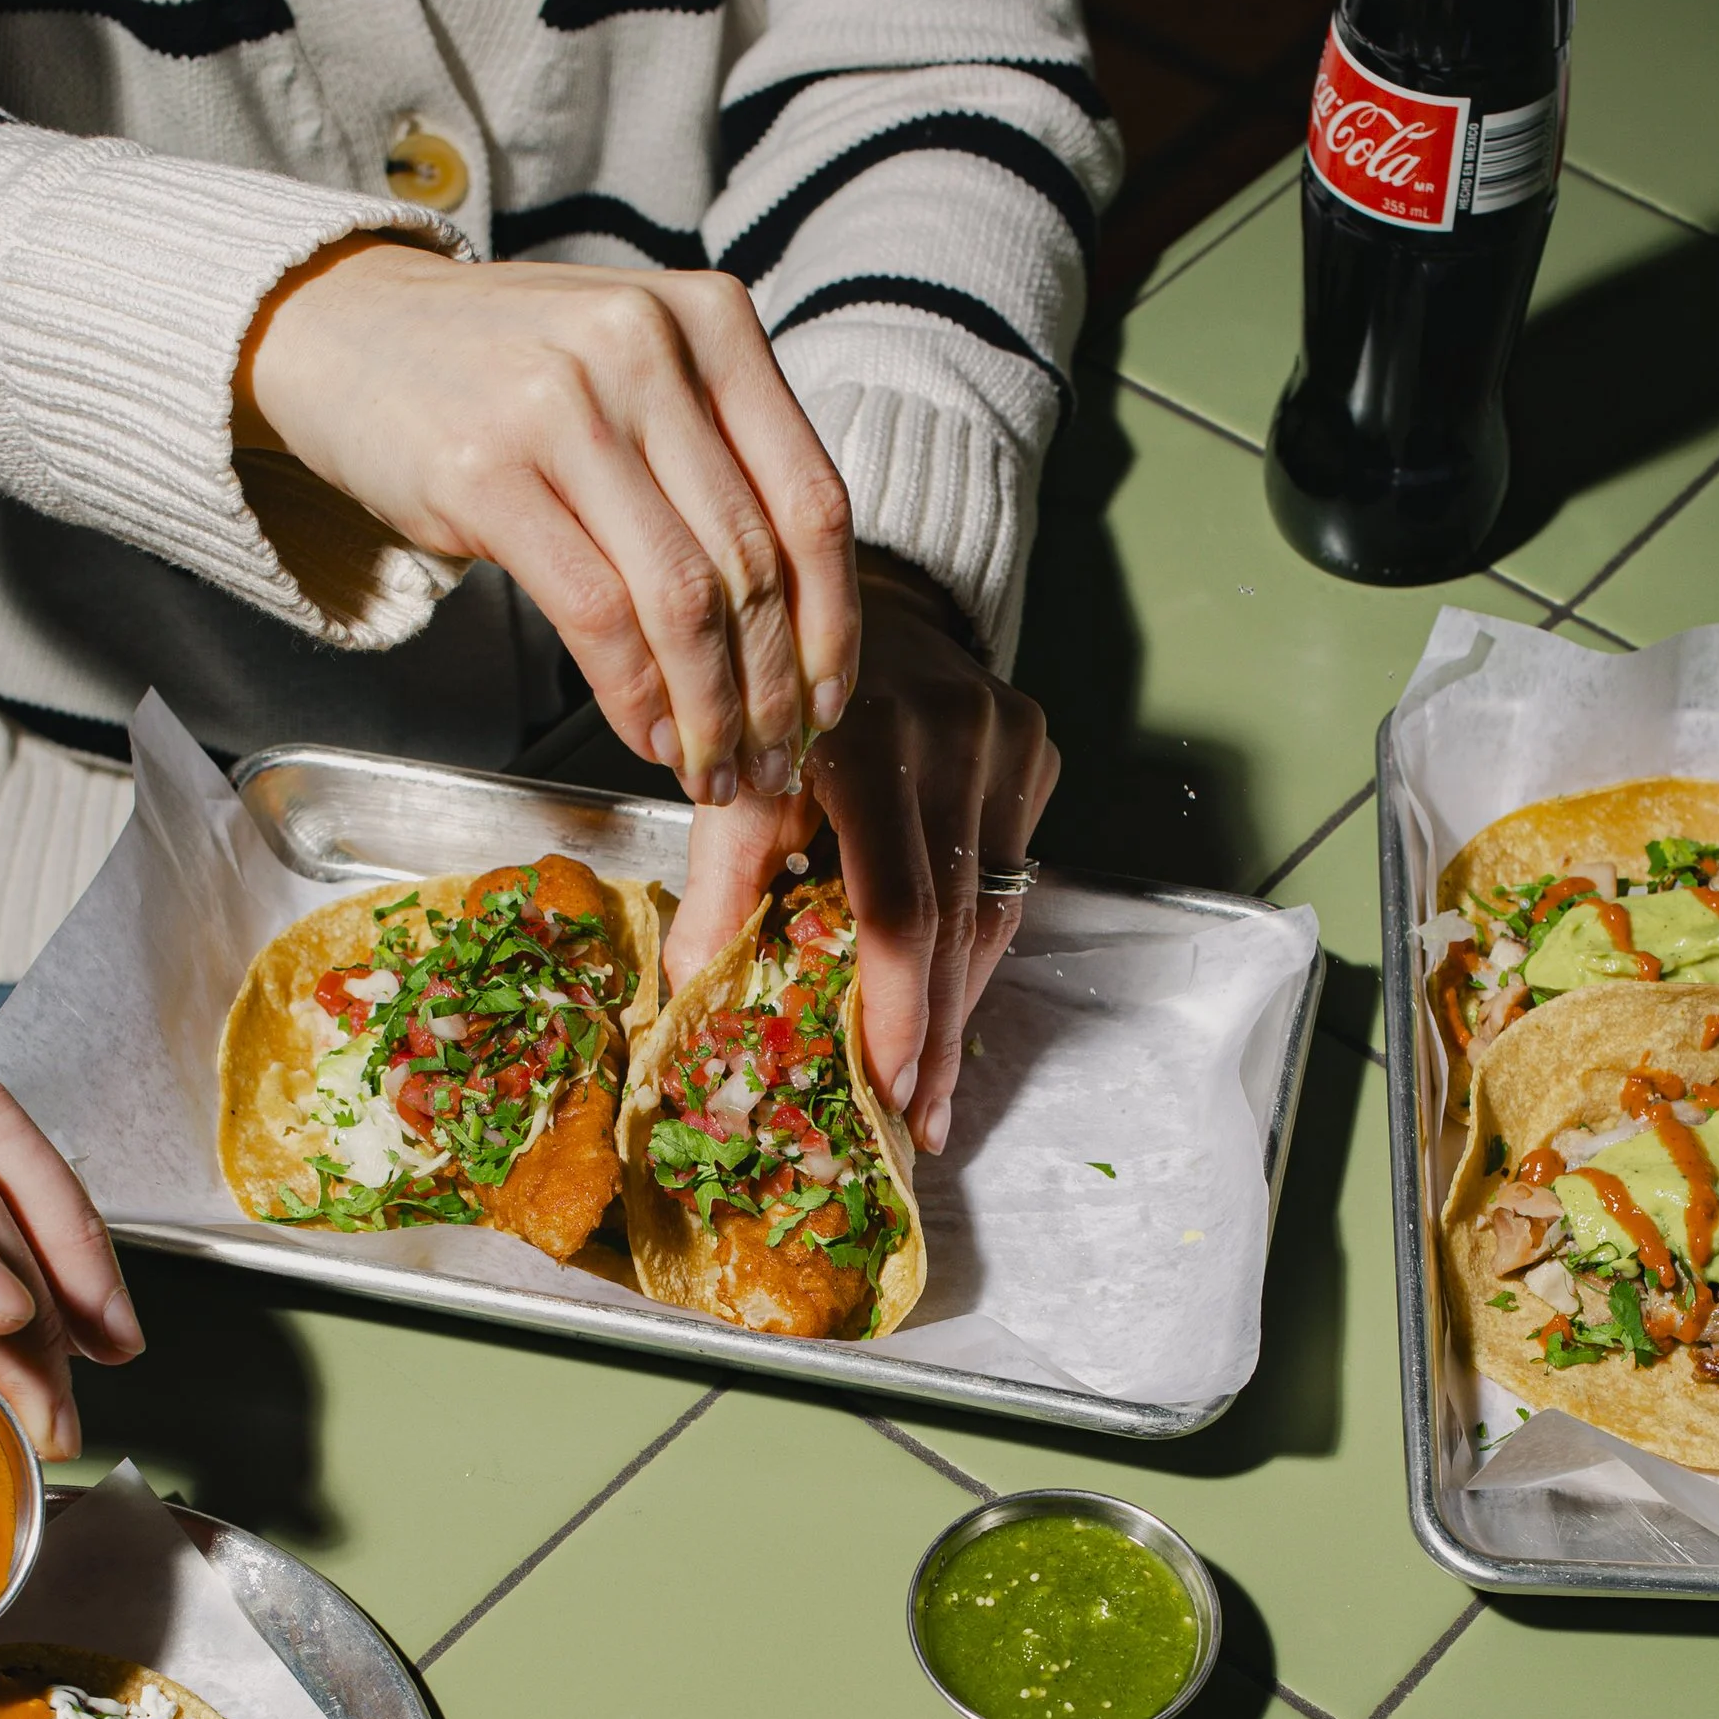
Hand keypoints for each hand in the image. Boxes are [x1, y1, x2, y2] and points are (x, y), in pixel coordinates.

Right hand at [235, 241, 859, 807]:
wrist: (347, 328)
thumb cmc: (506, 374)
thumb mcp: (635, 376)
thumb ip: (718, 460)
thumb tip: (801, 627)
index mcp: (711, 322)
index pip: (811, 502)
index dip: (834, 624)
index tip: (829, 705)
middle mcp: (648, 351)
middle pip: (752, 564)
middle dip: (772, 692)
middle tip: (771, 767)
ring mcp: (564, 406)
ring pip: (683, 600)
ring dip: (710, 711)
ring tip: (713, 771)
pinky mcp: (487, 472)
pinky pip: (597, 615)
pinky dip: (635, 698)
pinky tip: (649, 736)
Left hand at [664, 562, 1059, 1151]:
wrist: (859, 598)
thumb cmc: (777, 698)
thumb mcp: (735, 781)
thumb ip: (719, 890)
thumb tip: (683, 1005)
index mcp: (869, 740)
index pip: (899, 906)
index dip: (895, 1009)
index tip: (886, 1090)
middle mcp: (955, 734)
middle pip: (956, 923)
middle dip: (931, 1033)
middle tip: (914, 1121)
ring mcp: (1007, 738)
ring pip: (995, 908)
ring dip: (958, 1005)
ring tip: (930, 1089)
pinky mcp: (1035, 747)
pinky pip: (1012, 875)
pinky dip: (973, 946)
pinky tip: (945, 1002)